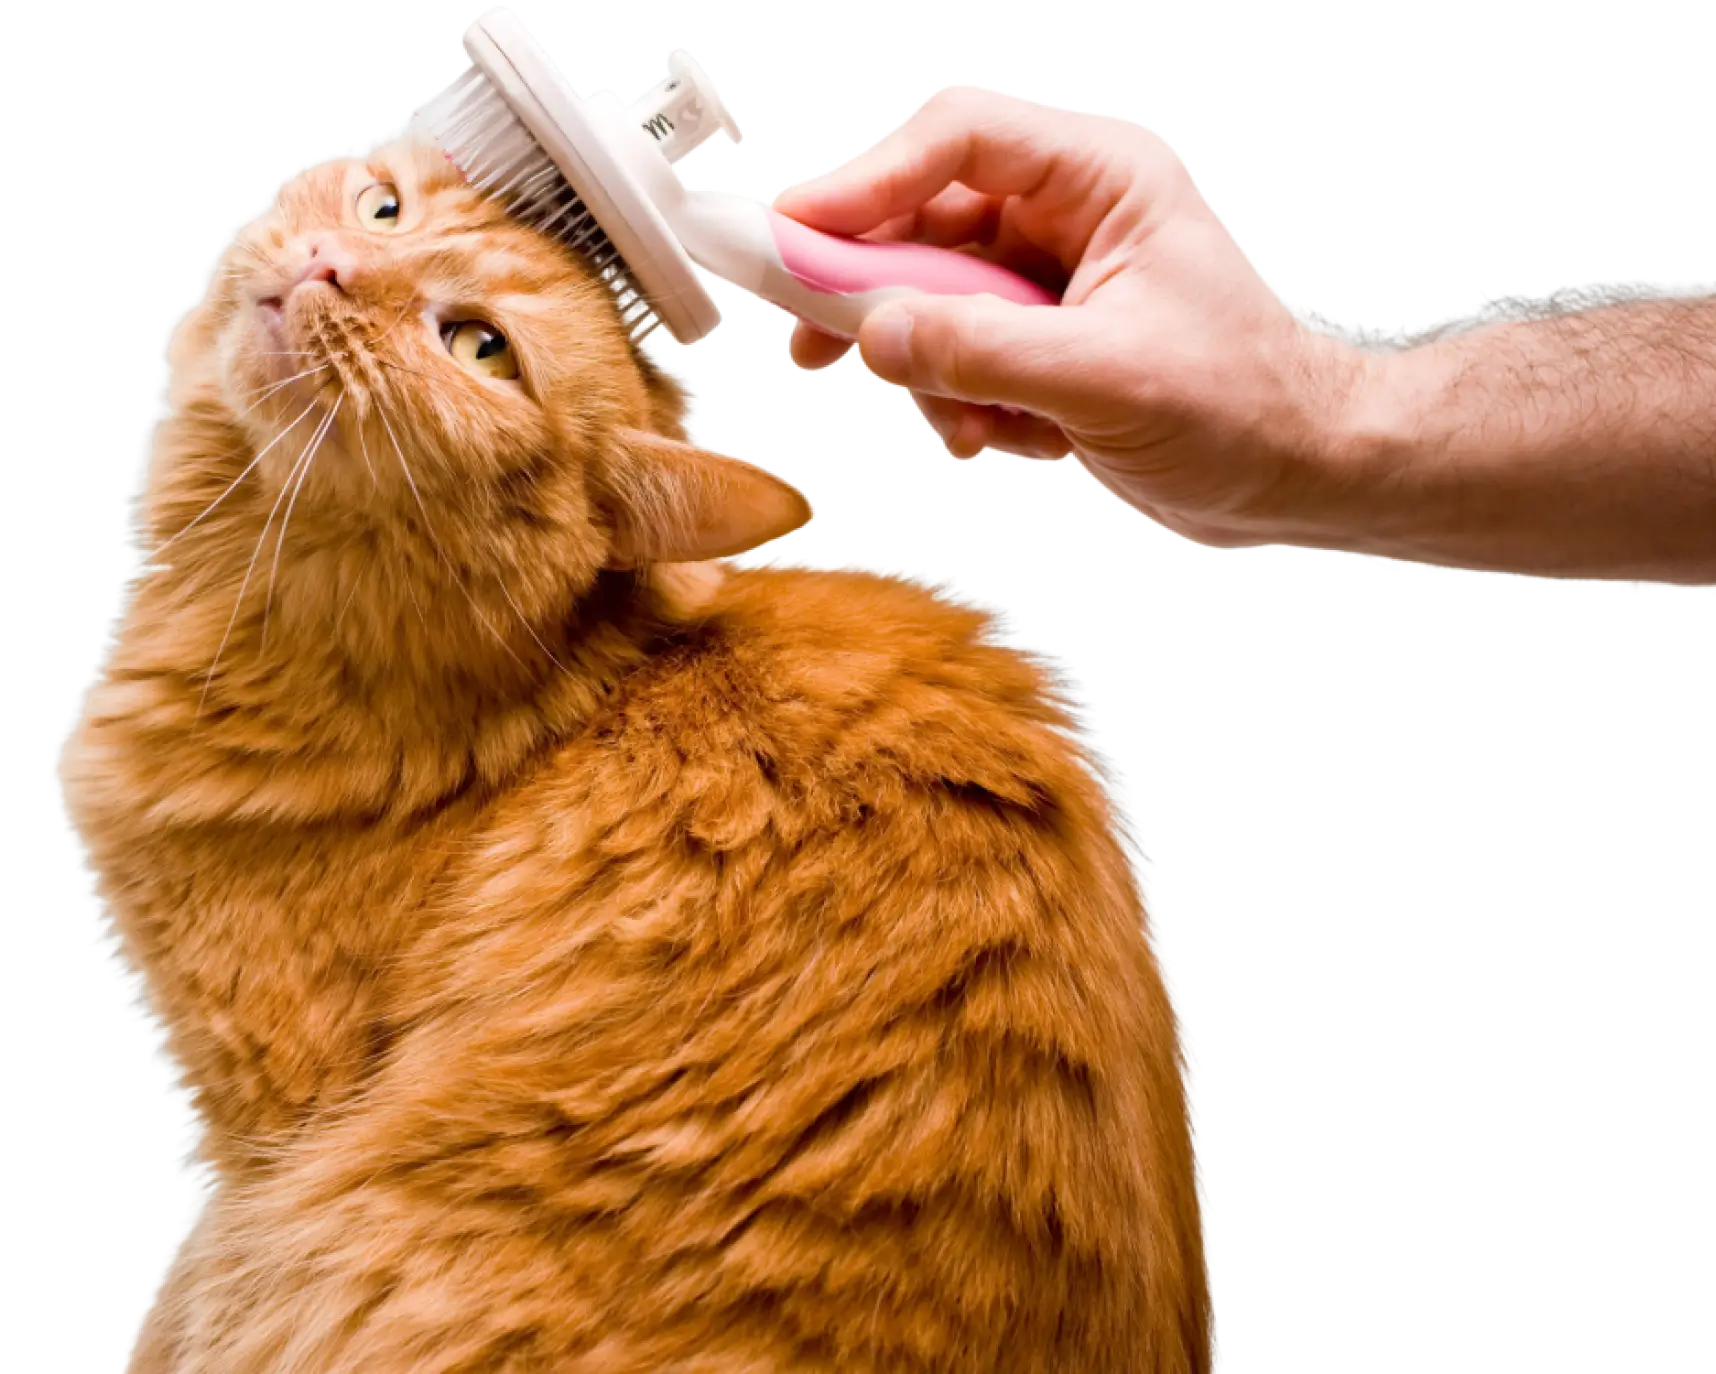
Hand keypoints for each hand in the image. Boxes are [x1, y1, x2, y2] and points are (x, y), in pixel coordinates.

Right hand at [772, 87, 1366, 548]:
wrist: (1298, 476)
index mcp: (1102, 177)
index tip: (797, 231)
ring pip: (932, 295)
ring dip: (929, 368)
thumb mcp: (1105, 379)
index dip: (869, 178)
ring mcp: (1051, 279)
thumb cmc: (1242, 410)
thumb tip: (870, 332)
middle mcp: (1069, 213)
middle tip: (810, 343)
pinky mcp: (1042, 339)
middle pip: (927, 218)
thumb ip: (979, 351)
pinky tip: (1001, 439)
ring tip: (968, 425)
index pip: (960, 139)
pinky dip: (961, 400)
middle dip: (875, 290)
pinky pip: (958, 352)